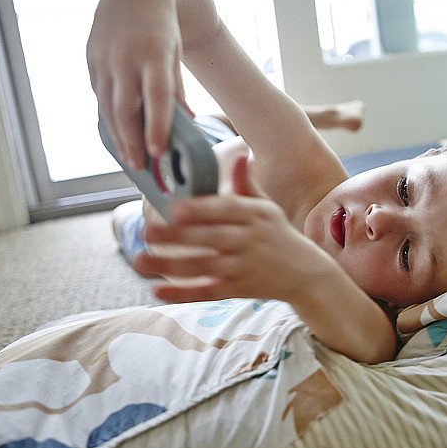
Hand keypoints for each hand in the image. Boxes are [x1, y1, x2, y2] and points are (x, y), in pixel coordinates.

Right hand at [86, 0, 189, 168]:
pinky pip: (99, 97)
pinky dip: (108, 119)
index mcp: (153, 54)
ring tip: (130, 160)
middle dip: (132, 141)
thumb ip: (176, 89)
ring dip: (118, 137)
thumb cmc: (163, 29)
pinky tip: (118, 137)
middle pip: (126, 108)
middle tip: (140, 167)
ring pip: (108, 107)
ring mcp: (104, 59)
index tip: (158, 152)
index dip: (156, 126)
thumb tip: (187, 123)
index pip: (156, 96)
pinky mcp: (91, 61)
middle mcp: (125, 57)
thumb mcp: (175, 54)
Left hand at [134, 157, 337, 302]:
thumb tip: (241, 154)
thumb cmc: (278, 235)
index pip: (227, 210)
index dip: (201, 209)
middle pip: (211, 238)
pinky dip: (183, 293)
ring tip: (140, 260)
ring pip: (204, 266)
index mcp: (256, 215)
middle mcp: (252, 240)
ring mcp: (246, 267)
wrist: (307, 274)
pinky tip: (157, 291)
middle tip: (146, 231)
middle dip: (177, 236)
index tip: (175, 208)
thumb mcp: (267, 208)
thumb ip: (247, 184)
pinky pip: (209, 291)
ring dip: (170, 265)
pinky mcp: (241, 289)